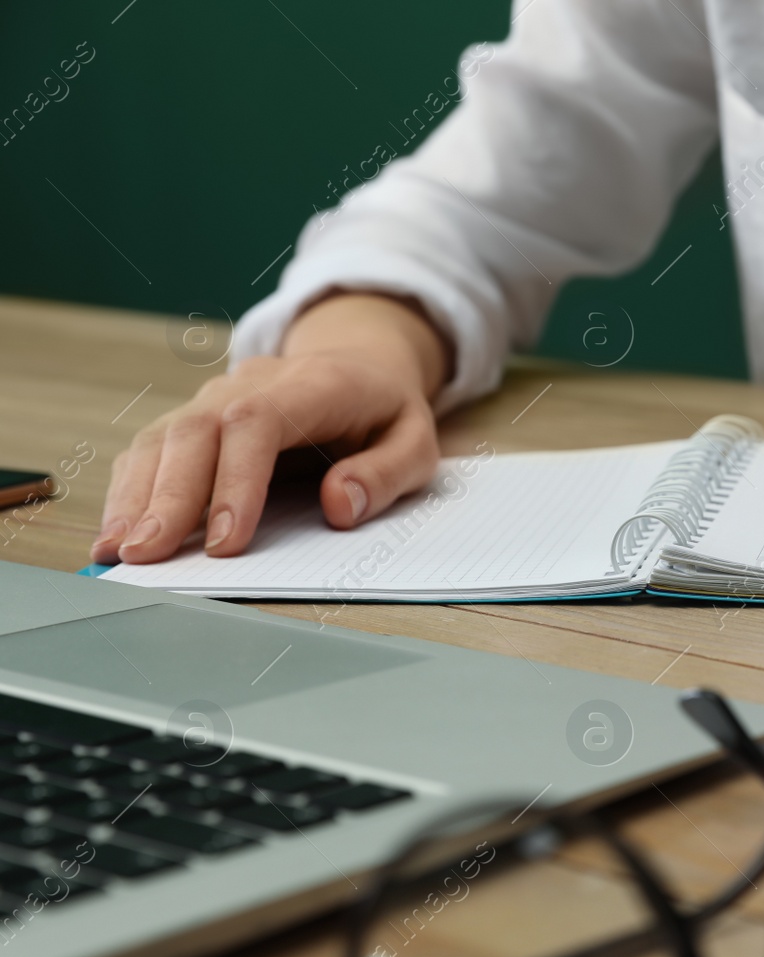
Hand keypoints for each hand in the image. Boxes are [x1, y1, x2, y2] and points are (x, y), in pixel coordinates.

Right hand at [94, 293, 451, 564]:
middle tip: (149, 556)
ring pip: (163, 437)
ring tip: (118, 551)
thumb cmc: (386, 413)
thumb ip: (385, 473)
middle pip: (196, 431)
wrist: (359, 365)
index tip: (225, 540)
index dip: (236, 481)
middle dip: (168, 498)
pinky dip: (130, 490)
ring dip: (136, 497)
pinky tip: (118, 532)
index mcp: (313, 385)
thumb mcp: (417, 443)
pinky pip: (153, 449)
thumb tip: (339, 506)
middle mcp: (253, 383)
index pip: (258, 422)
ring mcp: (216, 397)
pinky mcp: (196, 418)